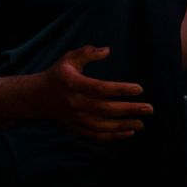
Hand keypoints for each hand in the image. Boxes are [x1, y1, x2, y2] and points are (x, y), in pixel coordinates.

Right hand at [34, 46, 153, 140]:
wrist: (37, 97)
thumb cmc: (59, 75)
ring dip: (124, 125)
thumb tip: (107, 50)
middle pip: (105, 109)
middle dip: (129, 110)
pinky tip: (129, 132)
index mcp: (72, 84)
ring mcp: (74, 118)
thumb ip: (87, 53)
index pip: (99, 88)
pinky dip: (113, 136)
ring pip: (102, 126)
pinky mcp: (76, 128)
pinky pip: (97, 135)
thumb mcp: (69, 59)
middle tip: (149, 108)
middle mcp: (74, 103)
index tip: (139, 89)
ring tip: (142, 123)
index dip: (120, 89)